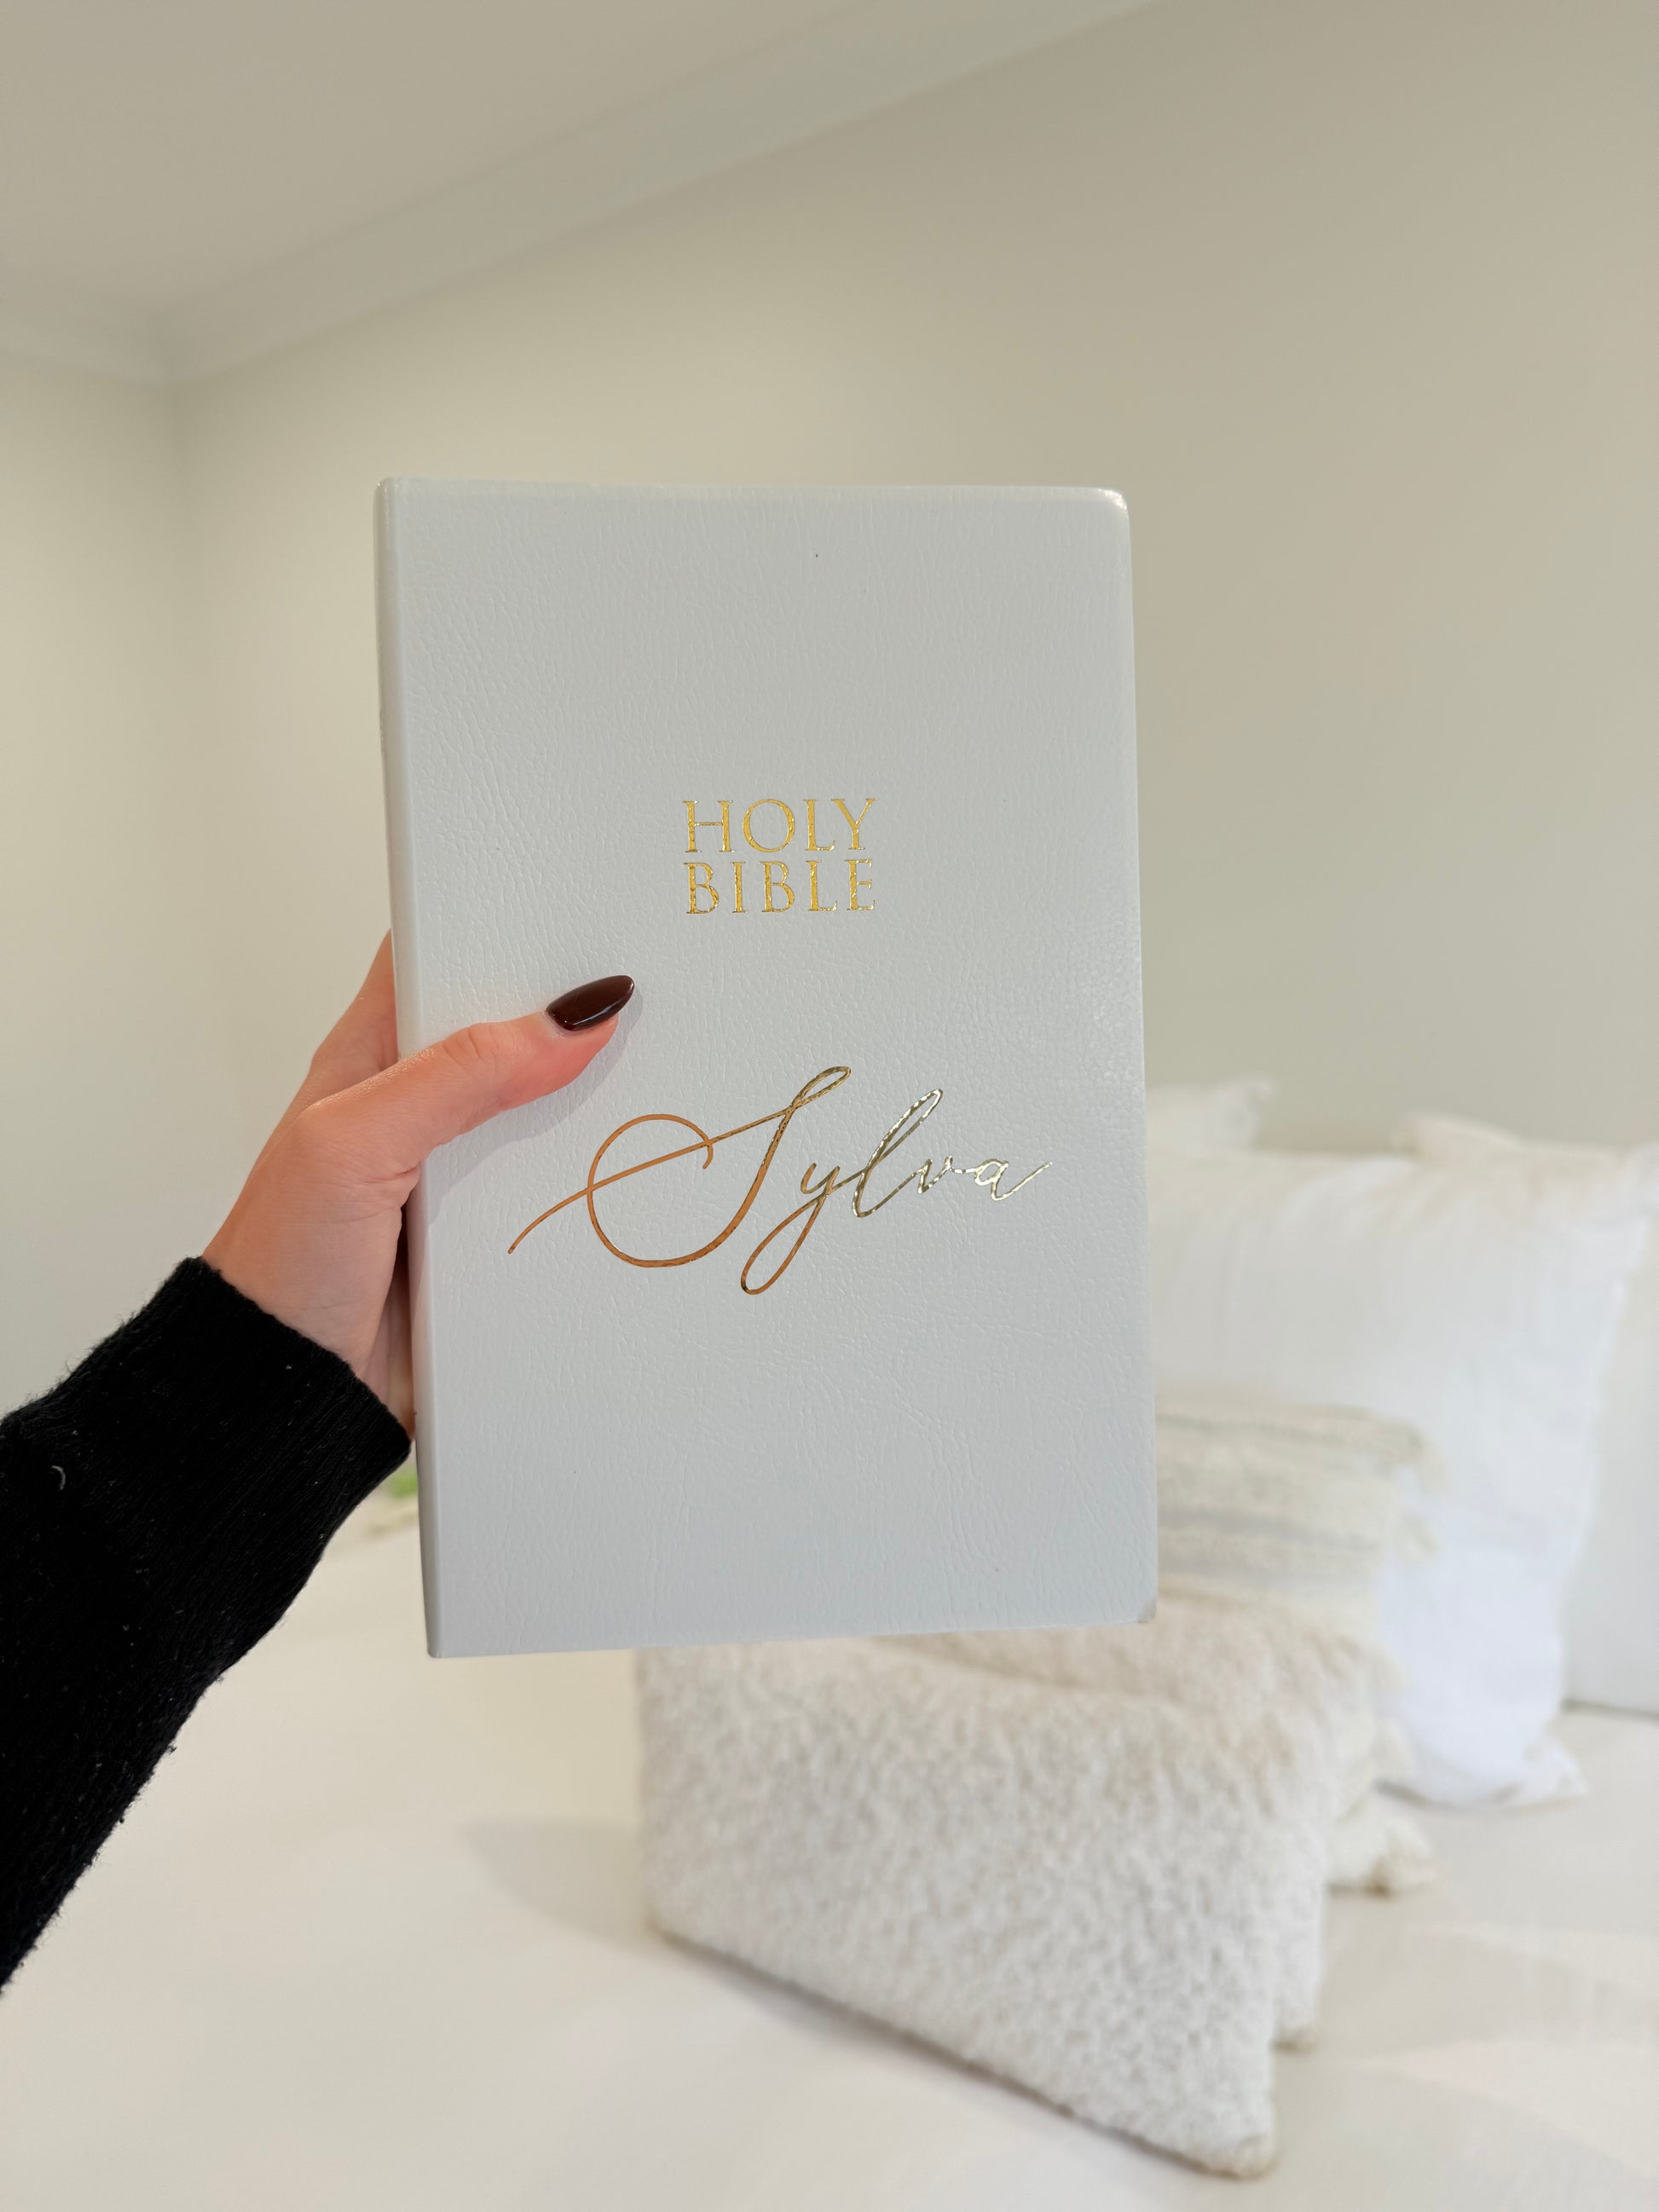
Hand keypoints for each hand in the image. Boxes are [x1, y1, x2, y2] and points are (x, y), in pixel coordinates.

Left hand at [204, 939, 631, 1428]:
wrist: (290, 1389)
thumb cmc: (283, 1258)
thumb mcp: (356, 1142)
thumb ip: (458, 1076)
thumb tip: (570, 1021)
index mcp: (377, 1052)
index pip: (446, 954)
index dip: (507, 922)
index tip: (586, 904)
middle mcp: (426, 1101)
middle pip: (520, 1032)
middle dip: (581, 1013)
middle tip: (663, 984)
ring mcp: (465, 1167)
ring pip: (553, 1113)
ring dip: (601, 1104)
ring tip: (681, 1064)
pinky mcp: (497, 1232)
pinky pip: (561, 1190)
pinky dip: (599, 1180)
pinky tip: (650, 1161)